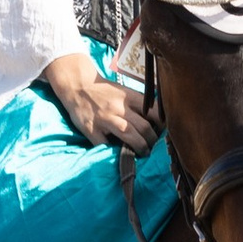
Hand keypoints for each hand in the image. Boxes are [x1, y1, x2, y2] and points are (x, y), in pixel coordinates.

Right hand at [41, 52, 157, 153]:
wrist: (78, 86)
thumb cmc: (104, 91)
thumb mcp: (123, 91)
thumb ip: (138, 103)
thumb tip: (159, 118)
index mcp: (128, 97)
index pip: (152, 110)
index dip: (162, 124)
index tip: (164, 132)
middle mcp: (118, 107)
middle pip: (143, 126)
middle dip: (152, 140)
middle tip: (155, 147)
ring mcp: (105, 118)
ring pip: (129, 135)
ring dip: (140, 147)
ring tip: (145, 153)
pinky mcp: (91, 129)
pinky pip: (105, 144)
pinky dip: (114, 151)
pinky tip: (121, 155)